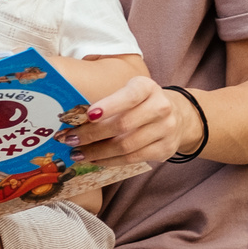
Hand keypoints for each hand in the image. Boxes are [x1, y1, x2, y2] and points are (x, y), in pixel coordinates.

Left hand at [63, 75, 203, 165]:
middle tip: (70, 139)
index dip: (109, 105)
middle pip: (123, 125)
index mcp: (148, 88)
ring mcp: (166, 130)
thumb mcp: (129, 93)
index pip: (129, 96)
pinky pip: (132, 159)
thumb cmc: (142, 103)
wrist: (178, 116)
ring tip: (77, 154)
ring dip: (97, 152)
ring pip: (126, 146)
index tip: (88, 115)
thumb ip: (108, 103)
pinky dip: (109, 161)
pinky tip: (94, 159)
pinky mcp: (165, 150)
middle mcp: (161, 107)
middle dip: (92, 134)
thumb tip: (73, 120)